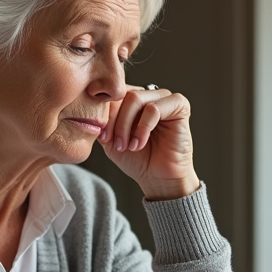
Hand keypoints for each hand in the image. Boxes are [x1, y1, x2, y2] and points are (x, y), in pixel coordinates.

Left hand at [98, 85, 200, 200]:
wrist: (158, 178)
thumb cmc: (138, 160)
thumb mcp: (111, 139)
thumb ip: (103, 121)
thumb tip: (92, 107)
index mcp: (132, 99)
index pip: (112, 94)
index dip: (104, 114)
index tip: (102, 137)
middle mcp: (148, 94)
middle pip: (122, 94)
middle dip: (115, 121)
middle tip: (115, 144)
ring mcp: (164, 97)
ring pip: (136, 98)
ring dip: (126, 125)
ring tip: (127, 146)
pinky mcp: (179, 105)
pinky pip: (154, 108)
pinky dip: (143, 128)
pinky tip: (140, 143)